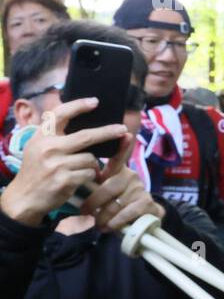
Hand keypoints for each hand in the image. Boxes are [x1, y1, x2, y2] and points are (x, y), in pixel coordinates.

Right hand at [0, 98, 126, 226]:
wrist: (25, 196)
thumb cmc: (37, 169)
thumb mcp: (37, 147)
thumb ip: (55, 135)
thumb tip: (85, 121)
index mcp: (41, 136)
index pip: (60, 114)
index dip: (78, 105)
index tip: (95, 101)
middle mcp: (48, 148)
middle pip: (87, 136)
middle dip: (108, 132)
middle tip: (122, 129)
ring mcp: (56, 164)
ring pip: (91, 158)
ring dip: (92, 164)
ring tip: (79, 169)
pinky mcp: (64, 179)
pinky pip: (89, 173)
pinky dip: (89, 175)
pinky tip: (78, 179)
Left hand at [78, 134, 164, 233]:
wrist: (140, 223)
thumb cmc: (115, 206)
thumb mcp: (104, 193)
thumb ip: (93, 185)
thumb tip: (75, 176)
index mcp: (118, 171)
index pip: (119, 156)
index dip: (123, 145)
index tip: (125, 133)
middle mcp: (131, 176)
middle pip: (107, 186)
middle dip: (94, 202)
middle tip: (85, 211)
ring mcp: (140, 189)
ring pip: (115, 202)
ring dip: (104, 216)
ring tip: (99, 223)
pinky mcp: (146, 203)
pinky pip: (127, 212)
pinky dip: (116, 222)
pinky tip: (110, 226)